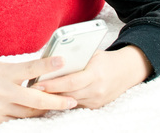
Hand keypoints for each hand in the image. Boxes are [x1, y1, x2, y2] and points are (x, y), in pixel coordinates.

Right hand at [0, 57, 76, 125]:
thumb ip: (19, 70)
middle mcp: (1, 91)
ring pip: (29, 113)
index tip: (62, 61)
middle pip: (35, 98)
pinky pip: (16, 122)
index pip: (30, 68)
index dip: (47, 65)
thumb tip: (42, 72)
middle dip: (56, 101)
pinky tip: (36, 114)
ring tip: (57, 107)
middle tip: (72, 101)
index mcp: (3, 73)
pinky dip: (27, 118)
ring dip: (43, 110)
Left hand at [30, 46, 152, 108]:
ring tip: (37, 94)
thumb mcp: (92, 53)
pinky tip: (51, 97)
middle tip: (32, 90)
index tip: (38, 84)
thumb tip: (52, 57)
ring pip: (70, 101)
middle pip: (68, 94)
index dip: (53, 84)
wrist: (127, 71)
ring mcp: (97, 100)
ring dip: (54, 98)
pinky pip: (76, 104)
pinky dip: (63, 100)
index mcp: (95, 74)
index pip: (71, 81)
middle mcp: (97, 89)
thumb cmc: (105, 59)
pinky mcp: (96, 106)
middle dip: (49, 93)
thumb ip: (75, 56)